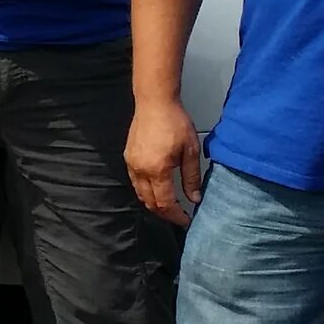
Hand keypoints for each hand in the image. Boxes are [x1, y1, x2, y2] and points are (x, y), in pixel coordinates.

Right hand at [125, 95, 205, 226]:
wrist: (154, 102)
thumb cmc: (174, 122)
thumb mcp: (190, 151)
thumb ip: (191, 177)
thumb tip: (195, 198)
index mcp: (157, 170)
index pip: (165, 204)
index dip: (176, 216)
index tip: (186, 220)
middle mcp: (140, 170)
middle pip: (149, 203)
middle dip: (165, 213)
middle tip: (179, 215)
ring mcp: (132, 164)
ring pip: (140, 194)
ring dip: (154, 203)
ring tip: (170, 205)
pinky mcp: (128, 157)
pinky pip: (135, 182)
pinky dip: (146, 191)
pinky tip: (158, 188)